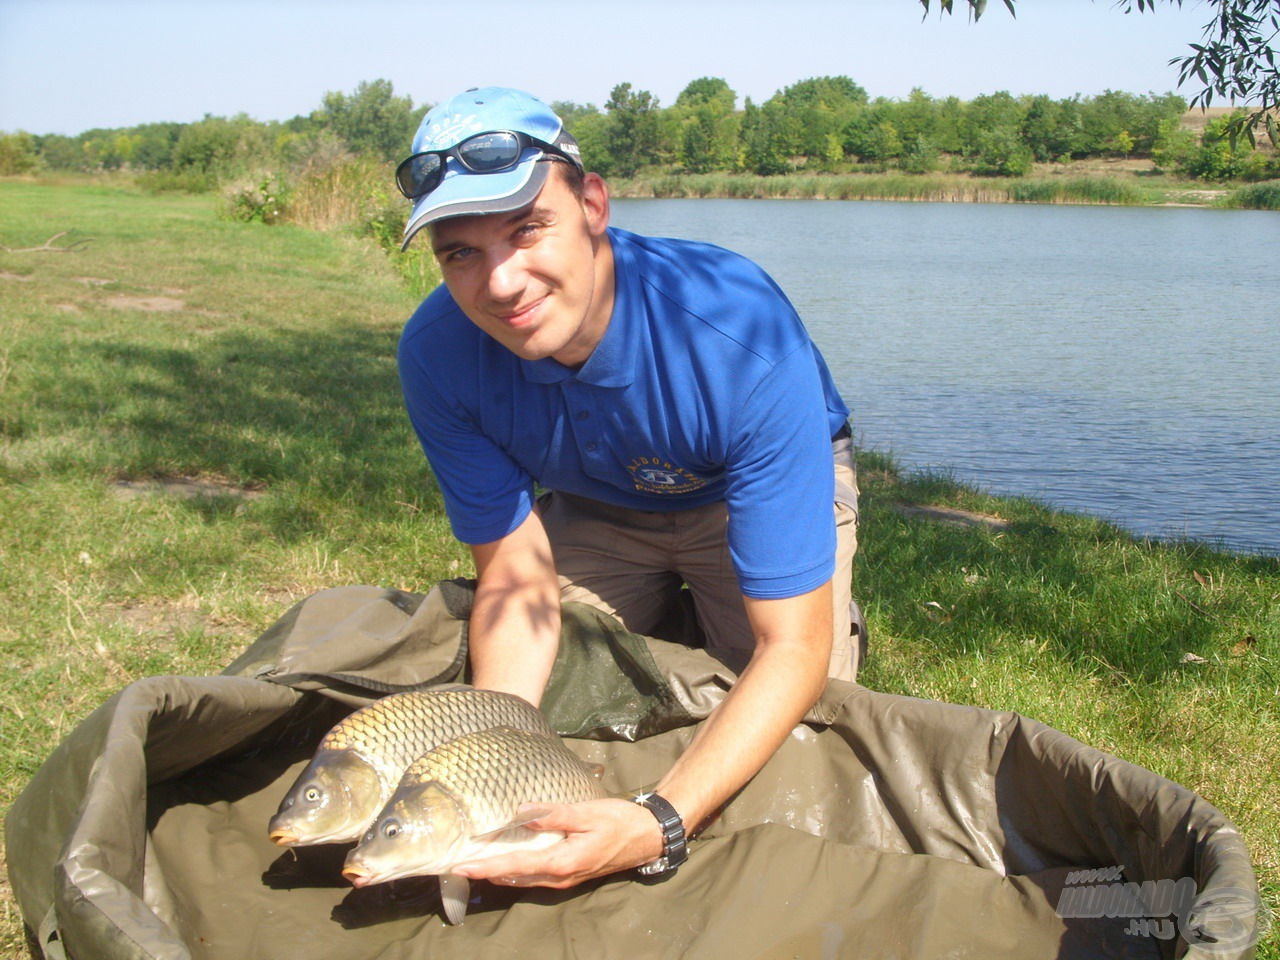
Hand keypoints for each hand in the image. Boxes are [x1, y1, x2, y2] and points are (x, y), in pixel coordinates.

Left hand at [451, 797, 663, 889]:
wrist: (647, 836)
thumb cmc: (619, 822)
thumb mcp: (587, 813)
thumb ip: (554, 814)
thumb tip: (521, 811)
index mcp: (561, 861)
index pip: (515, 866)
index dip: (486, 867)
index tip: (461, 868)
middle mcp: (560, 877)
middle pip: (515, 878)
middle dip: (487, 873)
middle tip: (459, 866)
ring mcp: (566, 879)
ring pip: (525, 880)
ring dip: (500, 873)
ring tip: (475, 865)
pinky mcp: (571, 874)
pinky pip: (536, 878)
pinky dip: (517, 871)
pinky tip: (508, 863)